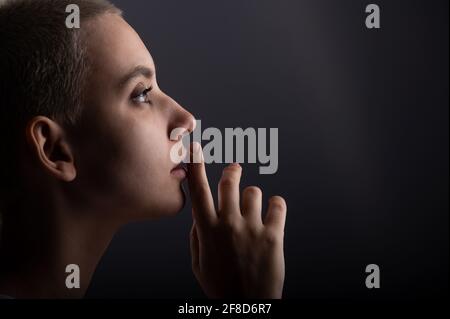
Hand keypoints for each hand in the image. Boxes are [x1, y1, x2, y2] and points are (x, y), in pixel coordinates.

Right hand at [187, 142, 286, 297]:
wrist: (247, 306)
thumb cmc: (221, 286)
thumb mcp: (198, 263)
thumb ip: (196, 236)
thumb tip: (199, 216)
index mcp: (207, 230)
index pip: (198, 189)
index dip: (196, 165)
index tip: (196, 147)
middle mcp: (229, 224)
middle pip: (229, 181)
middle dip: (231, 172)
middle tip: (233, 171)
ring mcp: (252, 228)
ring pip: (253, 192)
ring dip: (252, 197)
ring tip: (253, 209)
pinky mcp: (274, 235)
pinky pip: (278, 205)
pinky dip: (276, 206)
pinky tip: (273, 213)